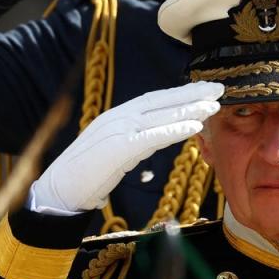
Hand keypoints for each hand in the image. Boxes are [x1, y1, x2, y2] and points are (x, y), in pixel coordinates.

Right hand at [30, 82, 223, 212]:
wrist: (59, 190)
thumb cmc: (86, 175)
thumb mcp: (116, 153)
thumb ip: (135, 142)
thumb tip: (154, 139)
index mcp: (118, 116)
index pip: (155, 100)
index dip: (181, 94)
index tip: (204, 90)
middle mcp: (119, 117)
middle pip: (162, 101)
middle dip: (192, 94)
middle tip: (219, 87)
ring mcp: (117, 130)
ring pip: (160, 116)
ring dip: (190, 110)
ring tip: (213, 105)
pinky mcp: (118, 147)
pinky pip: (151, 137)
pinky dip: (174, 130)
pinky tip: (193, 128)